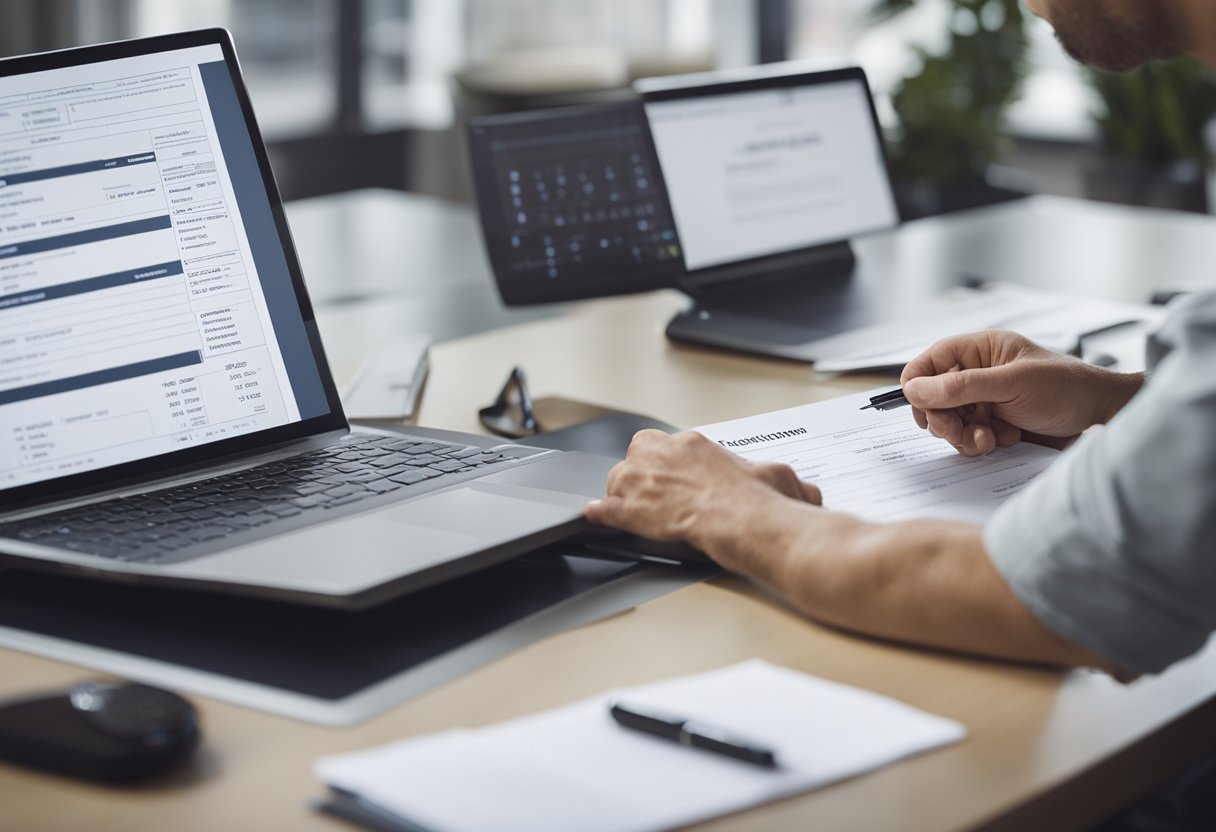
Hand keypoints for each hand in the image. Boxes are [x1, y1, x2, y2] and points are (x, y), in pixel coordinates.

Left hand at [584, 429, 820, 549]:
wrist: (751, 524)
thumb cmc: (764, 502)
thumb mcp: (779, 476)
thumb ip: (782, 478)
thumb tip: (806, 491)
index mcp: (695, 444)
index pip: (668, 447)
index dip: (668, 467)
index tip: (675, 481)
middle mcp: (666, 454)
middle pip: (637, 457)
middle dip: (642, 475)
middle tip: (657, 497)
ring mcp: (646, 481)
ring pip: (619, 482)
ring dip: (625, 497)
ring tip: (639, 514)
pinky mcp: (634, 511)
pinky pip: (606, 508)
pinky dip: (601, 515)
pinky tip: (597, 518)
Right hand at [900, 330, 1142, 455]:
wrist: (1103, 417)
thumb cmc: (1066, 387)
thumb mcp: (1010, 384)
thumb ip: (960, 386)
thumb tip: (915, 388)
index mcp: (980, 350)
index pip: (931, 362)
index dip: (919, 383)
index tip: (919, 406)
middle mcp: (978, 374)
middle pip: (934, 397)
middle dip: (942, 417)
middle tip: (956, 430)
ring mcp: (985, 400)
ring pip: (949, 421)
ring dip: (963, 434)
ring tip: (988, 438)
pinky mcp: (994, 424)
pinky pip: (968, 437)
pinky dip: (980, 443)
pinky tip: (1004, 439)